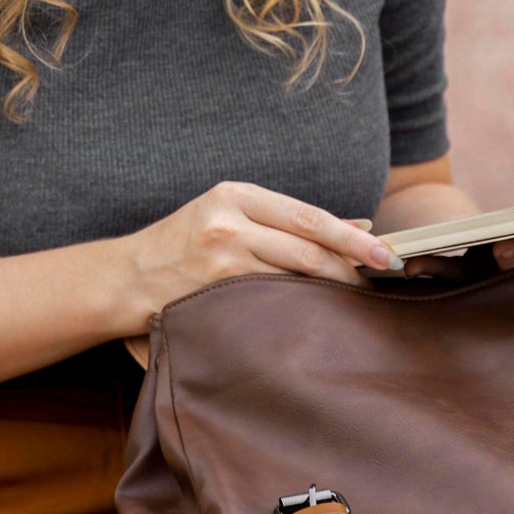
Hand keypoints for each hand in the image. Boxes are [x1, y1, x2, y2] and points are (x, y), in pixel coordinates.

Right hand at [120, 180, 397, 325]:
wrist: (126, 278)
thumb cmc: (183, 247)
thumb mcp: (229, 217)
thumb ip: (286, 222)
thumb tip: (356, 228)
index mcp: (236, 195)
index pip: (309, 217)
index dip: (353, 239)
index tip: (387, 254)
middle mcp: (229, 222)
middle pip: (308, 248)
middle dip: (350, 269)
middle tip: (381, 282)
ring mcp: (220, 258)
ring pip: (293, 278)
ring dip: (328, 293)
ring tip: (355, 303)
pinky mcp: (214, 291)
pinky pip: (270, 302)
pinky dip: (298, 309)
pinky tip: (317, 317)